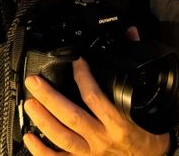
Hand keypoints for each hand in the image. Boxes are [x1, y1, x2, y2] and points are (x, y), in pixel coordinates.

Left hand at [23, 57, 170, 155]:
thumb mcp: (148, 107)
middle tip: (35, 82)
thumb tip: (132, 35)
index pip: (95, 98)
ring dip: (43, 120)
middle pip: (72, 117)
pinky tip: (30, 137)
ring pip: (62, 138)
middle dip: (50, 98)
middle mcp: (102, 139)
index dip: (83, 77)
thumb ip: (135, 70)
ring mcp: (91, 153)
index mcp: (118, 123)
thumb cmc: (149, 137)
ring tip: (30, 103)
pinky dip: (42, 151)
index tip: (75, 62)